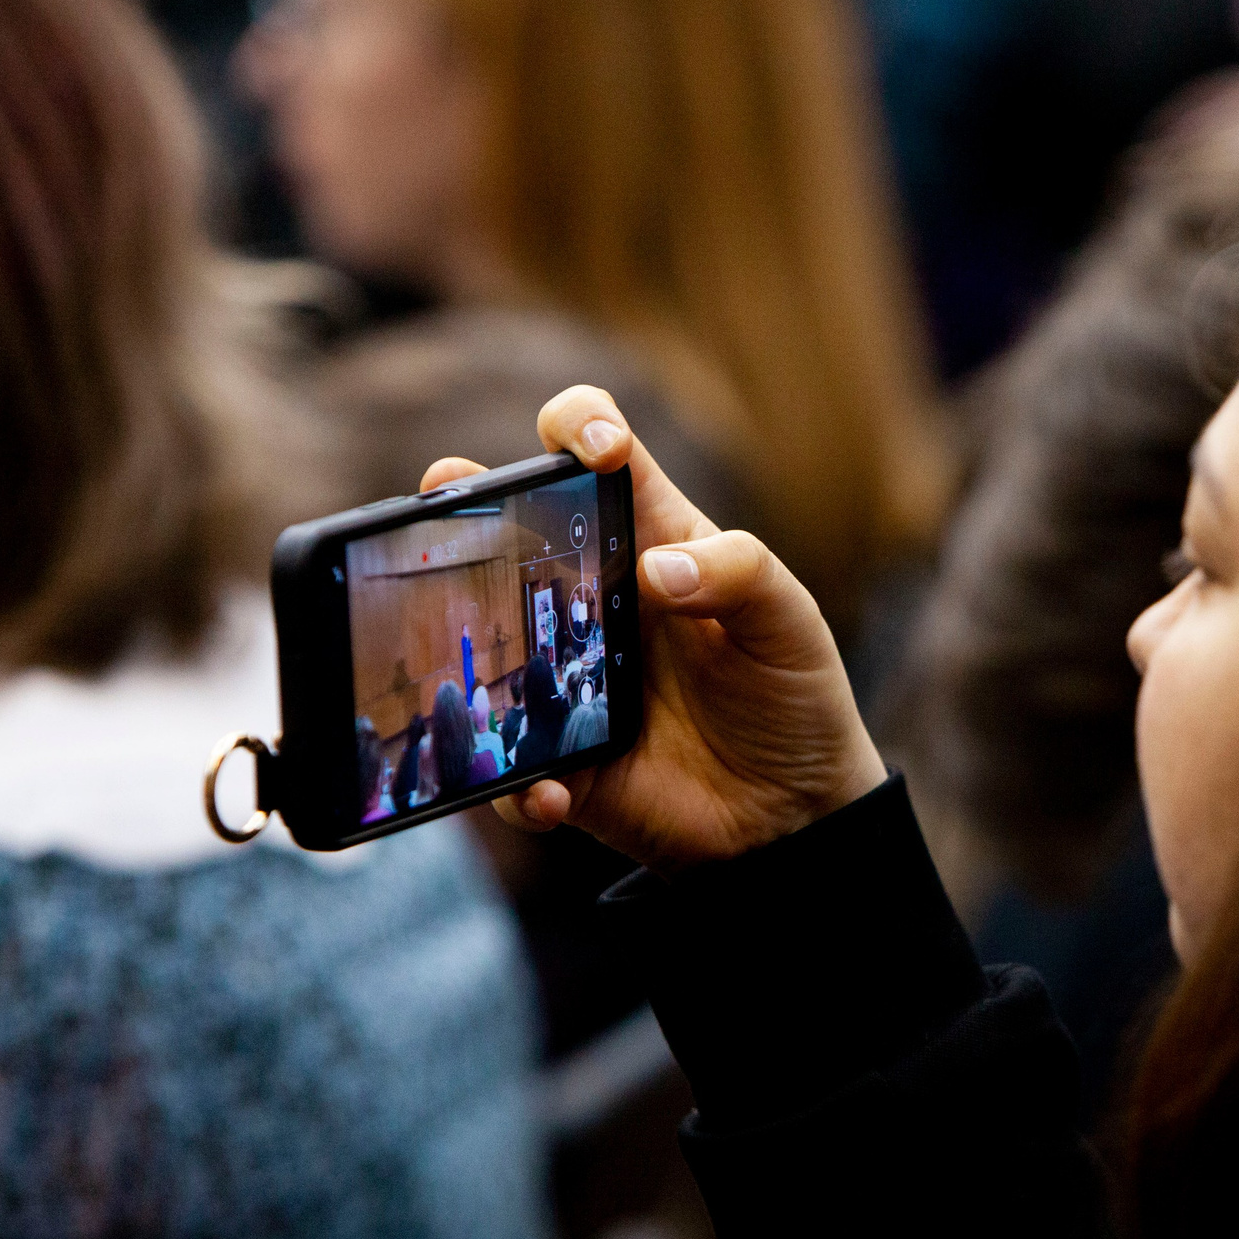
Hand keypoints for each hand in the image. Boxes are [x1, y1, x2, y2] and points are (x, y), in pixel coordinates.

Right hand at [420, 386, 886, 870]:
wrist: (795, 811)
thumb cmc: (793, 694)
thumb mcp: (788, 621)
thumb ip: (740, 574)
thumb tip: (657, 570)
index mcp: (651, 539)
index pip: (597, 451)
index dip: (583, 427)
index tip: (596, 450)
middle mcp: (593, 598)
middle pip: (504, 527)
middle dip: (459, 496)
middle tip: (443, 500)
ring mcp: (565, 678)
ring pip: (483, 645)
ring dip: (460, 646)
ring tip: (455, 665)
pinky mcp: (561, 759)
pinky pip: (509, 772)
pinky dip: (519, 785)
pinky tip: (552, 792)